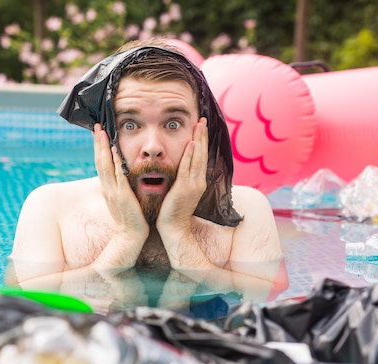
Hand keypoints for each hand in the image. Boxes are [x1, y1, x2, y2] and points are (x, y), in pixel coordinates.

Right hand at [93, 124, 148, 239]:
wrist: (130, 235)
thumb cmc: (129, 217)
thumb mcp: (122, 198)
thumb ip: (120, 186)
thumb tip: (121, 174)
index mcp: (107, 187)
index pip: (100, 163)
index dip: (98, 148)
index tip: (98, 133)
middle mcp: (107, 187)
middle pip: (99, 161)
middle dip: (98, 143)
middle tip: (96, 126)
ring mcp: (113, 191)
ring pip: (105, 165)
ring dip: (103, 148)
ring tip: (102, 132)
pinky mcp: (122, 196)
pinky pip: (118, 176)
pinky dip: (115, 162)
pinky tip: (115, 151)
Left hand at [156, 117, 207, 232]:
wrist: (174, 228)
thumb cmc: (174, 211)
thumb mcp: (181, 192)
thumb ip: (183, 179)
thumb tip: (181, 168)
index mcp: (198, 182)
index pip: (201, 157)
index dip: (202, 142)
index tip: (202, 128)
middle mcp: (198, 182)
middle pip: (202, 154)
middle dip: (203, 136)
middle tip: (203, 120)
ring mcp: (193, 185)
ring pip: (197, 159)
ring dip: (199, 140)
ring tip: (200, 125)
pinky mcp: (184, 189)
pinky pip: (187, 169)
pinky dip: (190, 156)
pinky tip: (191, 144)